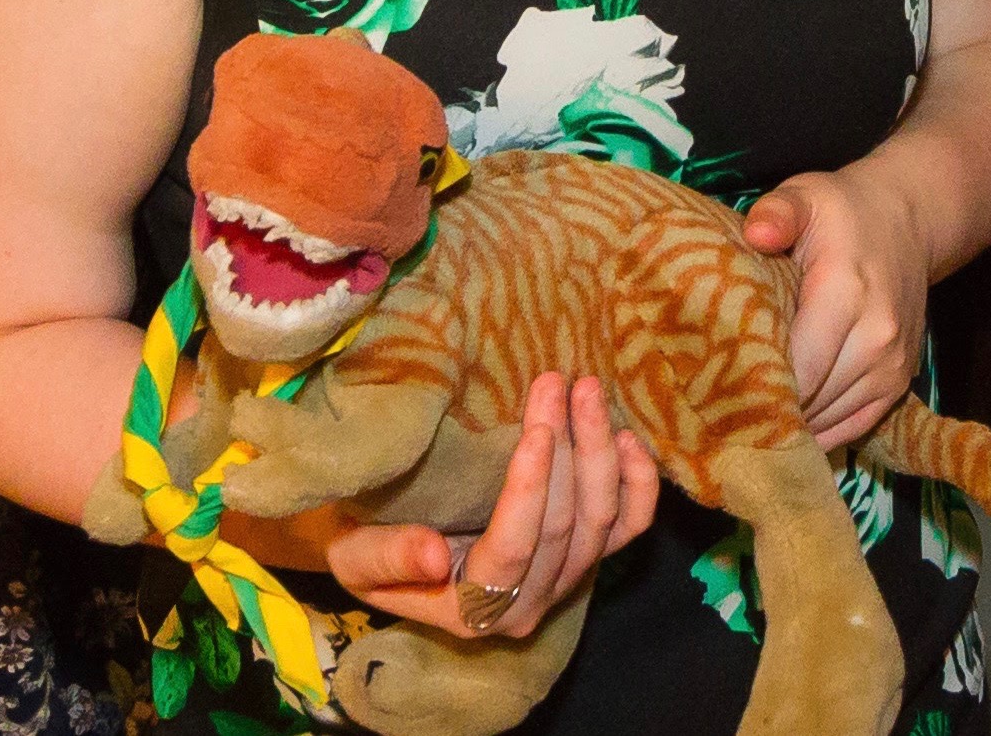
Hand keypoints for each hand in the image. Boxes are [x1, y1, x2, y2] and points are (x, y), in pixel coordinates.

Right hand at [318, 373, 659, 640]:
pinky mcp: (587, 557)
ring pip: (603, 522)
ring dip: (600, 452)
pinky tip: (628, 437)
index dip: (531, 490)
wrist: (384, 539)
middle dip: (567, 450)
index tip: (537, 429)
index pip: (514, 550)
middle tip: (557, 382)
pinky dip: (637, 484)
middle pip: (565, 529)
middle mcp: (528, 604)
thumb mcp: (353, 553)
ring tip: (586, 389)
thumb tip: (436, 557)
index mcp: (472, 609)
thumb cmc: (363, 539)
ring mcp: (565, 581)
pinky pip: (630, 527)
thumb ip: (389, 558)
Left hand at [741, 169, 929, 449]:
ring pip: (831, 418)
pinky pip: (855, 426)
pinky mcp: (899, 381)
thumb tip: (755, 234)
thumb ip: (778, 212)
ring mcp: (892, 364)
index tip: (714, 393)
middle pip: (812, 399)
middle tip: (718, 412)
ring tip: (746, 420)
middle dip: (766, 408)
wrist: (907, 221)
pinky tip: (787, 428)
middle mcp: (876, 336)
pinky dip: (821, 432)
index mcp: (846, 292)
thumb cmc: (842, 211)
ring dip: (792, 423)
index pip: (799, 366)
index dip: (755, 387)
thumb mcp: (806, 196)